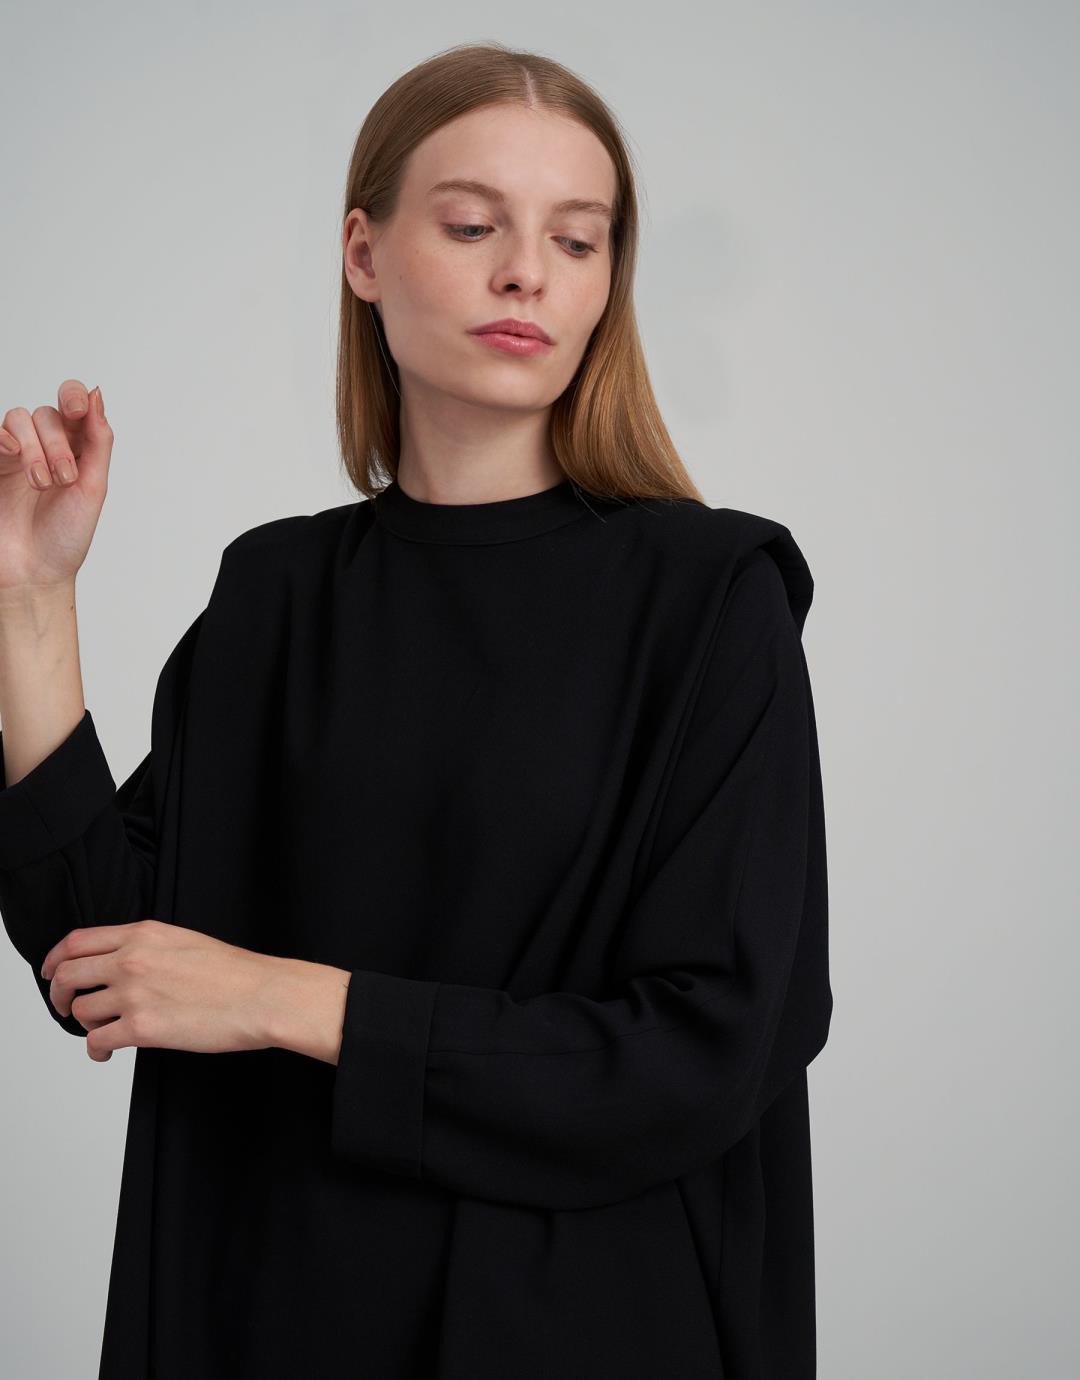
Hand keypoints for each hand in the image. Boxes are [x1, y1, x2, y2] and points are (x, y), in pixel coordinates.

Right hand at [0, 379, 112, 594]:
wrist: (34, 572)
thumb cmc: (65, 537)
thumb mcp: (93, 488)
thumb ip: (98, 441)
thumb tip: (96, 395)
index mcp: (77, 450)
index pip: (73, 405)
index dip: (73, 397)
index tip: (78, 411)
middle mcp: (46, 446)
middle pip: (47, 414)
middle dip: (57, 444)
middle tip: (64, 480)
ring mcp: (17, 454)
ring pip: (20, 419)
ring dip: (36, 449)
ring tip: (42, 485)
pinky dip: (3, 437)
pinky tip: (12, 452)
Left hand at [39, 919, 281, 1062]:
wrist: (262, 996)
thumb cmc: (235, 974)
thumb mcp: (184, 941)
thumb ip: (147, 946)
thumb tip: (121, 963)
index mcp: (143, 934)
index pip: (77, 941)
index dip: (54, 958)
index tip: (50, 971)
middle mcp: (132, 959)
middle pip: (67, 975)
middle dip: (59, 995)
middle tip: (65, 1006)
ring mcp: (135, 993)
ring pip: (81, 1011)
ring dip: (84, 1025)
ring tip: (101, 1032)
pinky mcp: (142, 1028)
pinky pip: (97, 1042)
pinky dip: (95, 1051)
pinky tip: (106, 1053)